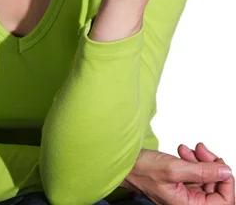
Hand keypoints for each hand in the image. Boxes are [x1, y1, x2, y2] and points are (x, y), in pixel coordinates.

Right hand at [118, 147, 233, 203]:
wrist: (124, 162)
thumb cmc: (140, 170)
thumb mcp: (174, 169)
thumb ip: (202, 171)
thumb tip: (225, 171)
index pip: (224, 201)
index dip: (226, 181)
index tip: (219, 164)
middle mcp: (189, 202)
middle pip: (217, 187)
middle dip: (212, 165)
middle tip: (202, 150)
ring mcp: (186, 192)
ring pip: (207, 177)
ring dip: (201, 160)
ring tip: (189, 149)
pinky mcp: (181, 182)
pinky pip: (195, 172)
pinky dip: (193, 159)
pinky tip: (183, 151)